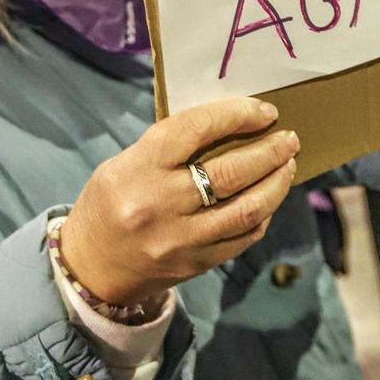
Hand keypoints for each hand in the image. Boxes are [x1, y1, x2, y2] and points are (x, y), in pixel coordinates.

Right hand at [60, 98, 298, 307]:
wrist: (90, 268)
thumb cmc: (109, 203)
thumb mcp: (125, 163)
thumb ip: (171, 147)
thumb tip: (228, 126)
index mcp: (140, 168)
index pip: (197, 129)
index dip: (237, 115)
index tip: (264, 111)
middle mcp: (161, 203)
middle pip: (231, 171)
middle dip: (269, 152)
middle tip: (289, 139)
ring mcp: (182, 238)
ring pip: (247, 208)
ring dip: (276, 184)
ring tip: (288, 165)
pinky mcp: (196, 263)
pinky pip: (243, 238)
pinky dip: (262, 216)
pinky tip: (269, 200)